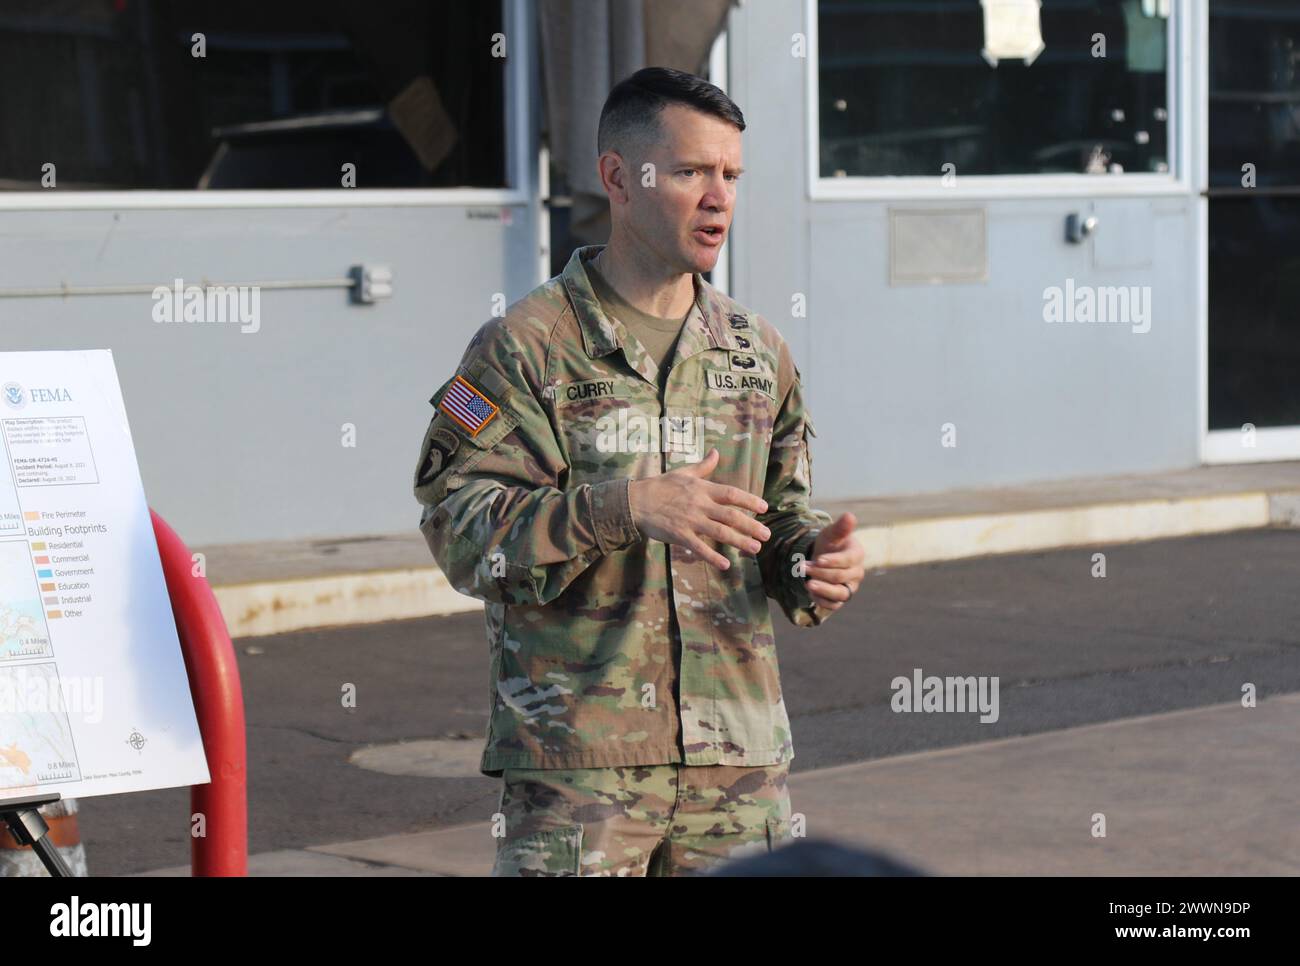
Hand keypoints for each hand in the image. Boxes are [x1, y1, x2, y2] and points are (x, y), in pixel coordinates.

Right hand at [628, 447, 769, 570]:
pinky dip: (712, 556)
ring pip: (720, 531)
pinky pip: (698, 547)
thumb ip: (703, 465)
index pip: (731, 494)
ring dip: (739, 541)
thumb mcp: (684, 472)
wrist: (636, 501)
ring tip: (755, 549)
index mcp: (702, 489)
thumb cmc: (660, 486)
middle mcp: (700, 504)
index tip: (764, 508)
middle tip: (766, 535)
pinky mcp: (679, 534)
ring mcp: (690, 520)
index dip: (749, 500)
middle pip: (731, 515)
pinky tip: (725, 564)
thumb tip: (716, 452)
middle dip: (751, 526)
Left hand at [803, 512, 864, 611]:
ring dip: (823, 590)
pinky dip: (822, 600)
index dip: (833, 561)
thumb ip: (840, 527)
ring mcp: (850, 587)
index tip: (818, 559)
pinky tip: (810, 592)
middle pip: (841, 576)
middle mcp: (856, 572)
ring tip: (807, 584)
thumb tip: (850, 515)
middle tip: (801, 567)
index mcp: (857, 554)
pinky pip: (834, 604)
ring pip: (841, 594)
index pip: (849, 560)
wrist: (822, 557)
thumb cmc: (830, 543)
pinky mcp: (841, 598)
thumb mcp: (831, 533)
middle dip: (820, 572)